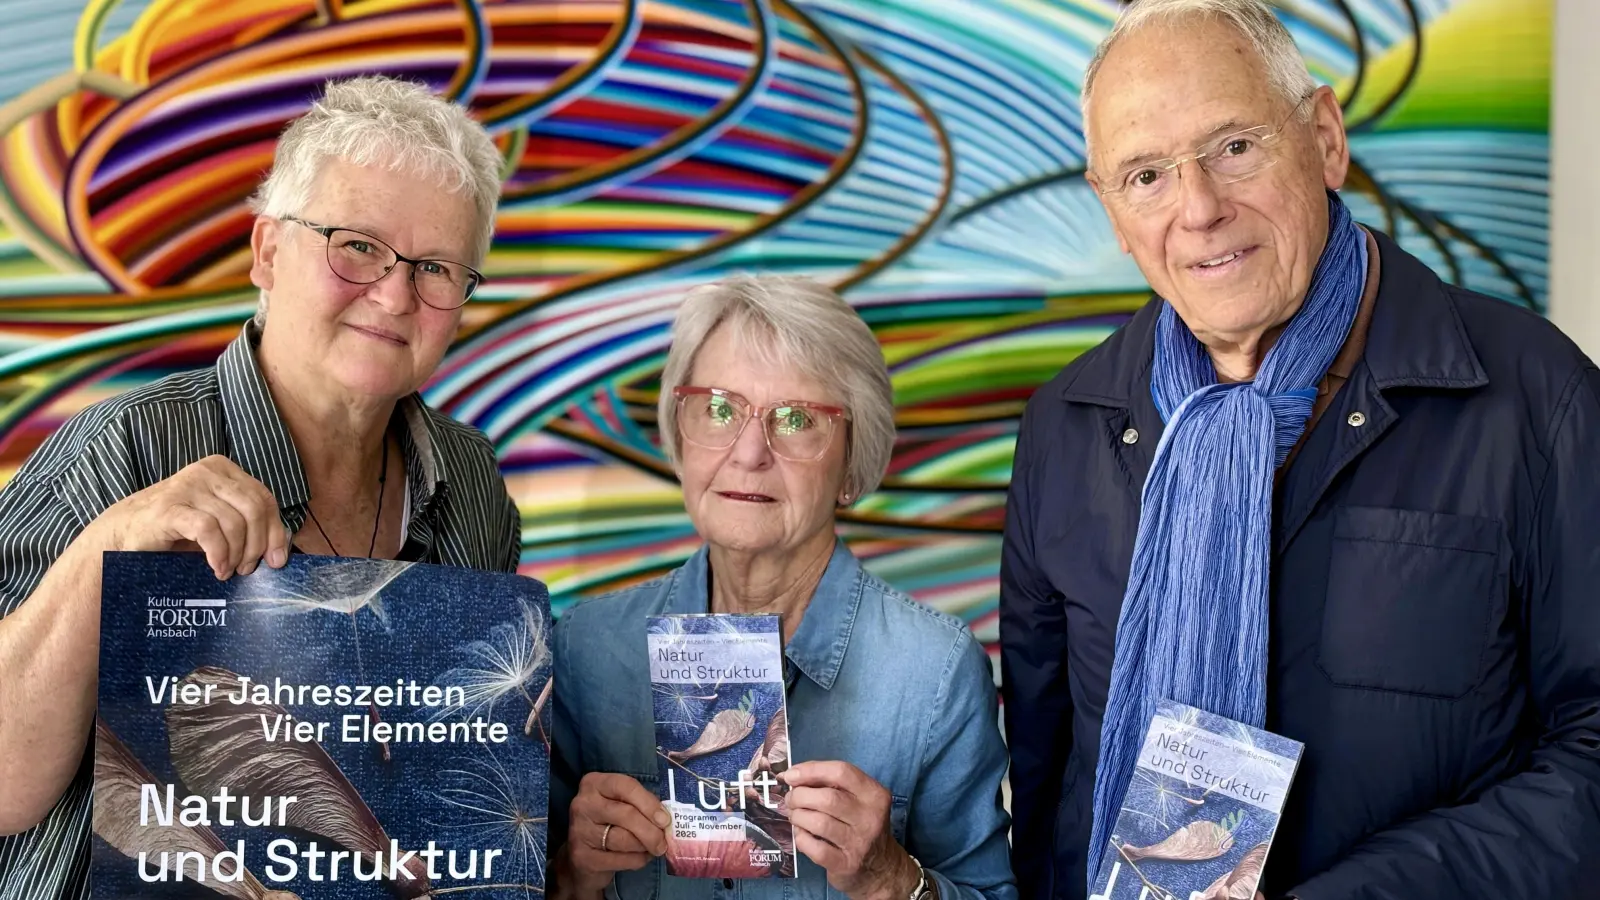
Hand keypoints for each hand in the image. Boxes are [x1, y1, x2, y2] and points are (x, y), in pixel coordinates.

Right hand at [94, 455, 288, 578]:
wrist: (124, 533)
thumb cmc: (177, 531)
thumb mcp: (218, 522)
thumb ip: (247, 526)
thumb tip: (280, 551)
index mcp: (222, 469)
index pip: (264, 498)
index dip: (275, 531)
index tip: (276, 559)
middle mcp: (206, 471)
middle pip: (253, 509)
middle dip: (256, 545)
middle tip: (246, 569)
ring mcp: (186, 486)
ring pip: (234, 521)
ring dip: (236, 553)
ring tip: (228, 570)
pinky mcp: (169, 508)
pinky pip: (209, 530)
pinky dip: (219, 553)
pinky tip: (217, 567)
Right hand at [562, 772, 668, 893]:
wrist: (582, 856)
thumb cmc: (608, 823)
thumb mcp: (621, 805)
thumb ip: (640, 805)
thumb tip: (666, 818)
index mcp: (594, 783)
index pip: (626, 786)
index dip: (649, 803)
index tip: (665, 819)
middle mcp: (583, 804)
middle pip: (626, 815)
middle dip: (651, 831)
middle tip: (663, 842)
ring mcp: (580, 831)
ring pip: (624, 839)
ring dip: (644, 847)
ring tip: (652, 848)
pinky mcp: (582, 856)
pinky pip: (620, 859)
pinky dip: (637, 860)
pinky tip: (640, 858)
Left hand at [782, 761, 917, 899]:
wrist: (880, 868)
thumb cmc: (861, 825)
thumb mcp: (859, 800)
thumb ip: (832, 784)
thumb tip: (794, 775)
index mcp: (874, 794)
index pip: (841, 772)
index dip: (811, 770)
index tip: (791, 775)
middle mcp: (870, 817)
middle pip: (827, 798)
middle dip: (800, 796)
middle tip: (791, 799)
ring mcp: (859, 843)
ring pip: (818, 822)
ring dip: (797, 816)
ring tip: (795, 816)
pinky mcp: (846, 864)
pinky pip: (814, 847)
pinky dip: (801, 838)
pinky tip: (802, 835)